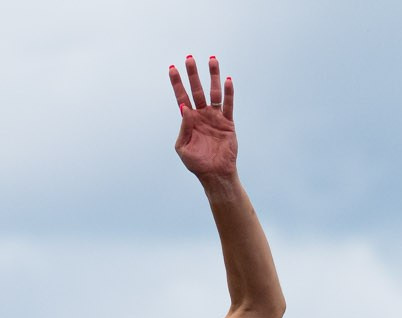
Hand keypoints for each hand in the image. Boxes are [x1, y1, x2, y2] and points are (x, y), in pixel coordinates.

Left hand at [168, 53, 236, 179]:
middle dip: (193, 74)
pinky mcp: (228, 122)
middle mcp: (202, 115)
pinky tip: (228, 81)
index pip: (181, 96)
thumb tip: (184, 108)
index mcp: (189, 120)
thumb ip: (183, 128)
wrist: (215, 174)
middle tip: (190, 58)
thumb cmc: (197, 163)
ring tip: (212, 59)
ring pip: (214, 92)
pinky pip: (228, 105)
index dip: (177, 83)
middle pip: (197, 89)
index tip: (172, 68)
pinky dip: (228, 93)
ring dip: (213, 76)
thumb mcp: (183, 148)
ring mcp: (215, 117)